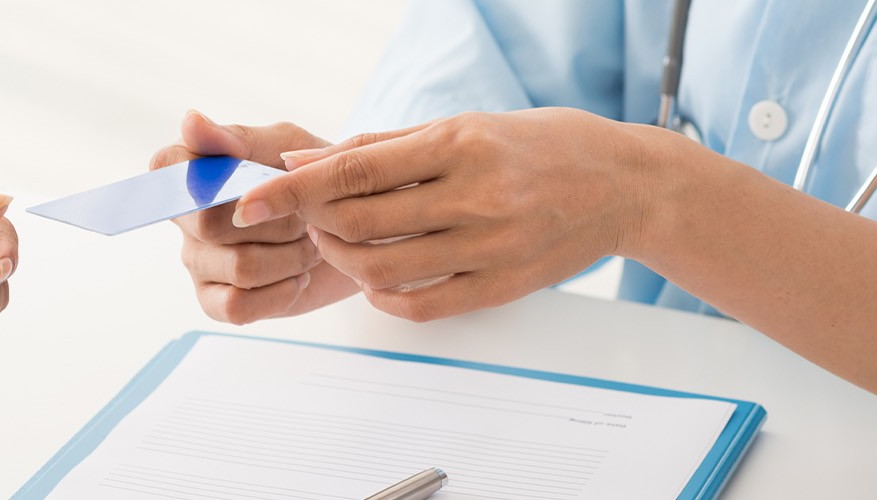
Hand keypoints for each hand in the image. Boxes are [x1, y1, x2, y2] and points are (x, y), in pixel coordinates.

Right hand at [153, 111, 361, 324]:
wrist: (352, 229)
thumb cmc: (312, 180)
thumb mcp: (286, 146)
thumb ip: (237, 139)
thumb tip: (191, 121)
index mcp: (194, 172)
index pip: (166, 166)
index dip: (200, 173)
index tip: (246, 177)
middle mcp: (187, 219)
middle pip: (211, 224)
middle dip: (277, 222)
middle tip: (305, 216)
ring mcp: (199, 262)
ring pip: (239, 267)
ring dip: (290, 259)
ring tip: (309, 248)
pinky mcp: (215, 301)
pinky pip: (236, 306)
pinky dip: (278, 294)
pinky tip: (296, 279)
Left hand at [234, 108, 653, 320]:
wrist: (626, 185)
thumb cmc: (539, 146)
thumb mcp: (460, 125)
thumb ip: (379, 148)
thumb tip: (302, 163)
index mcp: (458, 143)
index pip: (353, 171)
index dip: (293, 191)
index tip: (250, 200)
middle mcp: (474, 195)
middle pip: (359, 222)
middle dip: (315, 223)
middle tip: (310, 217)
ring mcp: (491, 246)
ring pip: (381, 268)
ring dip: (342, 259)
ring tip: (340, 242)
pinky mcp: (502, 287)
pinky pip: (419, 305)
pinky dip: (381, 294)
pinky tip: (377, 276)